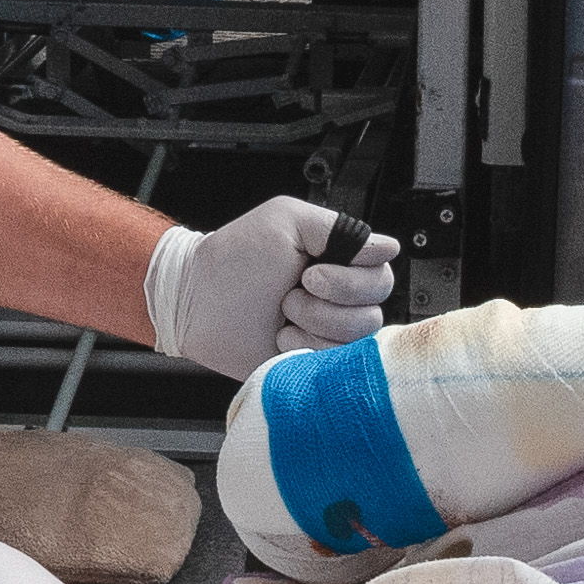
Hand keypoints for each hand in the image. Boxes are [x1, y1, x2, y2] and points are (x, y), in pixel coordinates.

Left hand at [147, 196, 401, 377]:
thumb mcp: (286, 220)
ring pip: (357, 337)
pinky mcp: (314, 361)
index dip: (351, 277)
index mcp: (338, 260)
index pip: (381, 271)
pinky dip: (306, 350)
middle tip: (292, 292)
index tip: (312, 271)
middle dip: (329, 302)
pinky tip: (283, 339)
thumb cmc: (233, 260)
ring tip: (283, 316)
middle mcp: (340, 296)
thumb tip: (388, 246)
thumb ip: (339, 228)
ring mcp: (328, 331)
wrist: (195, 302)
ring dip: (314, 325)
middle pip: (374, 307)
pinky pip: (337, 364)